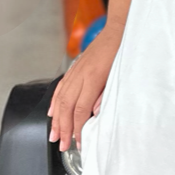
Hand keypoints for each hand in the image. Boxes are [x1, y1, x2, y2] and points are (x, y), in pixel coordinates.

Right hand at [48, 28, 120, 150]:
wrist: (119, 28)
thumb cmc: (123, 51)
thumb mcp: (120, 75)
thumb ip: (106, 96)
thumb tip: (95, 114)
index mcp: (93, 78)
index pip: (81, 110)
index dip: (78, 129)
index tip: (79, 142)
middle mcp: (81, 75)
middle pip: (66, 107)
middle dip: (63, 128)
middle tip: (62, 145)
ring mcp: (76, 70)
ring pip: (60, 98)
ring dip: (56, 119)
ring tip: (54, 135)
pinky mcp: (75, 67)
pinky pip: (61, 87)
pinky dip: (54, 101)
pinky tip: (52, 112)